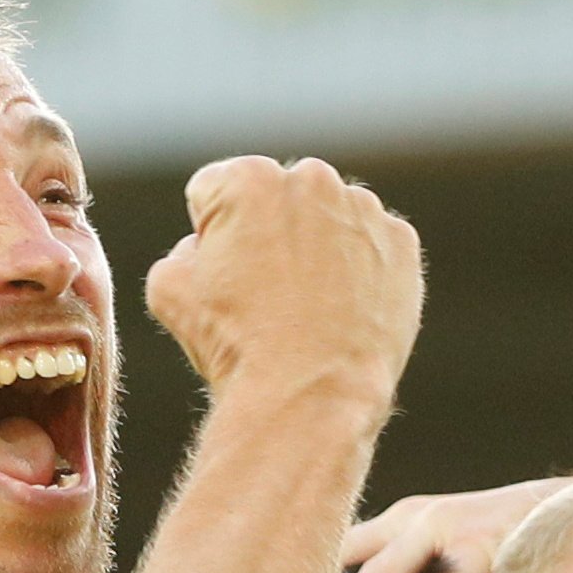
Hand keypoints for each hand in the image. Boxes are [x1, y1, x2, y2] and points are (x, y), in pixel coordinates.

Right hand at [142, 156, 424, 413]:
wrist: (312, 394)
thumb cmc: (236, 344)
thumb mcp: (170, 289)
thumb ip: (184, 247)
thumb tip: (211, 245)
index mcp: (249, 179)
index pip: (214, 193)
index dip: (210, 238)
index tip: (223, 278)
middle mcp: (312, 178)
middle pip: (276, 200)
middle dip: (267, 234)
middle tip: (266, 294)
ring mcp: (364, 209)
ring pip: (327, 219)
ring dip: (316, 249)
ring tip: (307, 309)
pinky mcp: (402, 244)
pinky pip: (371, 246)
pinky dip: (359, 271)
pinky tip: (344, 311)